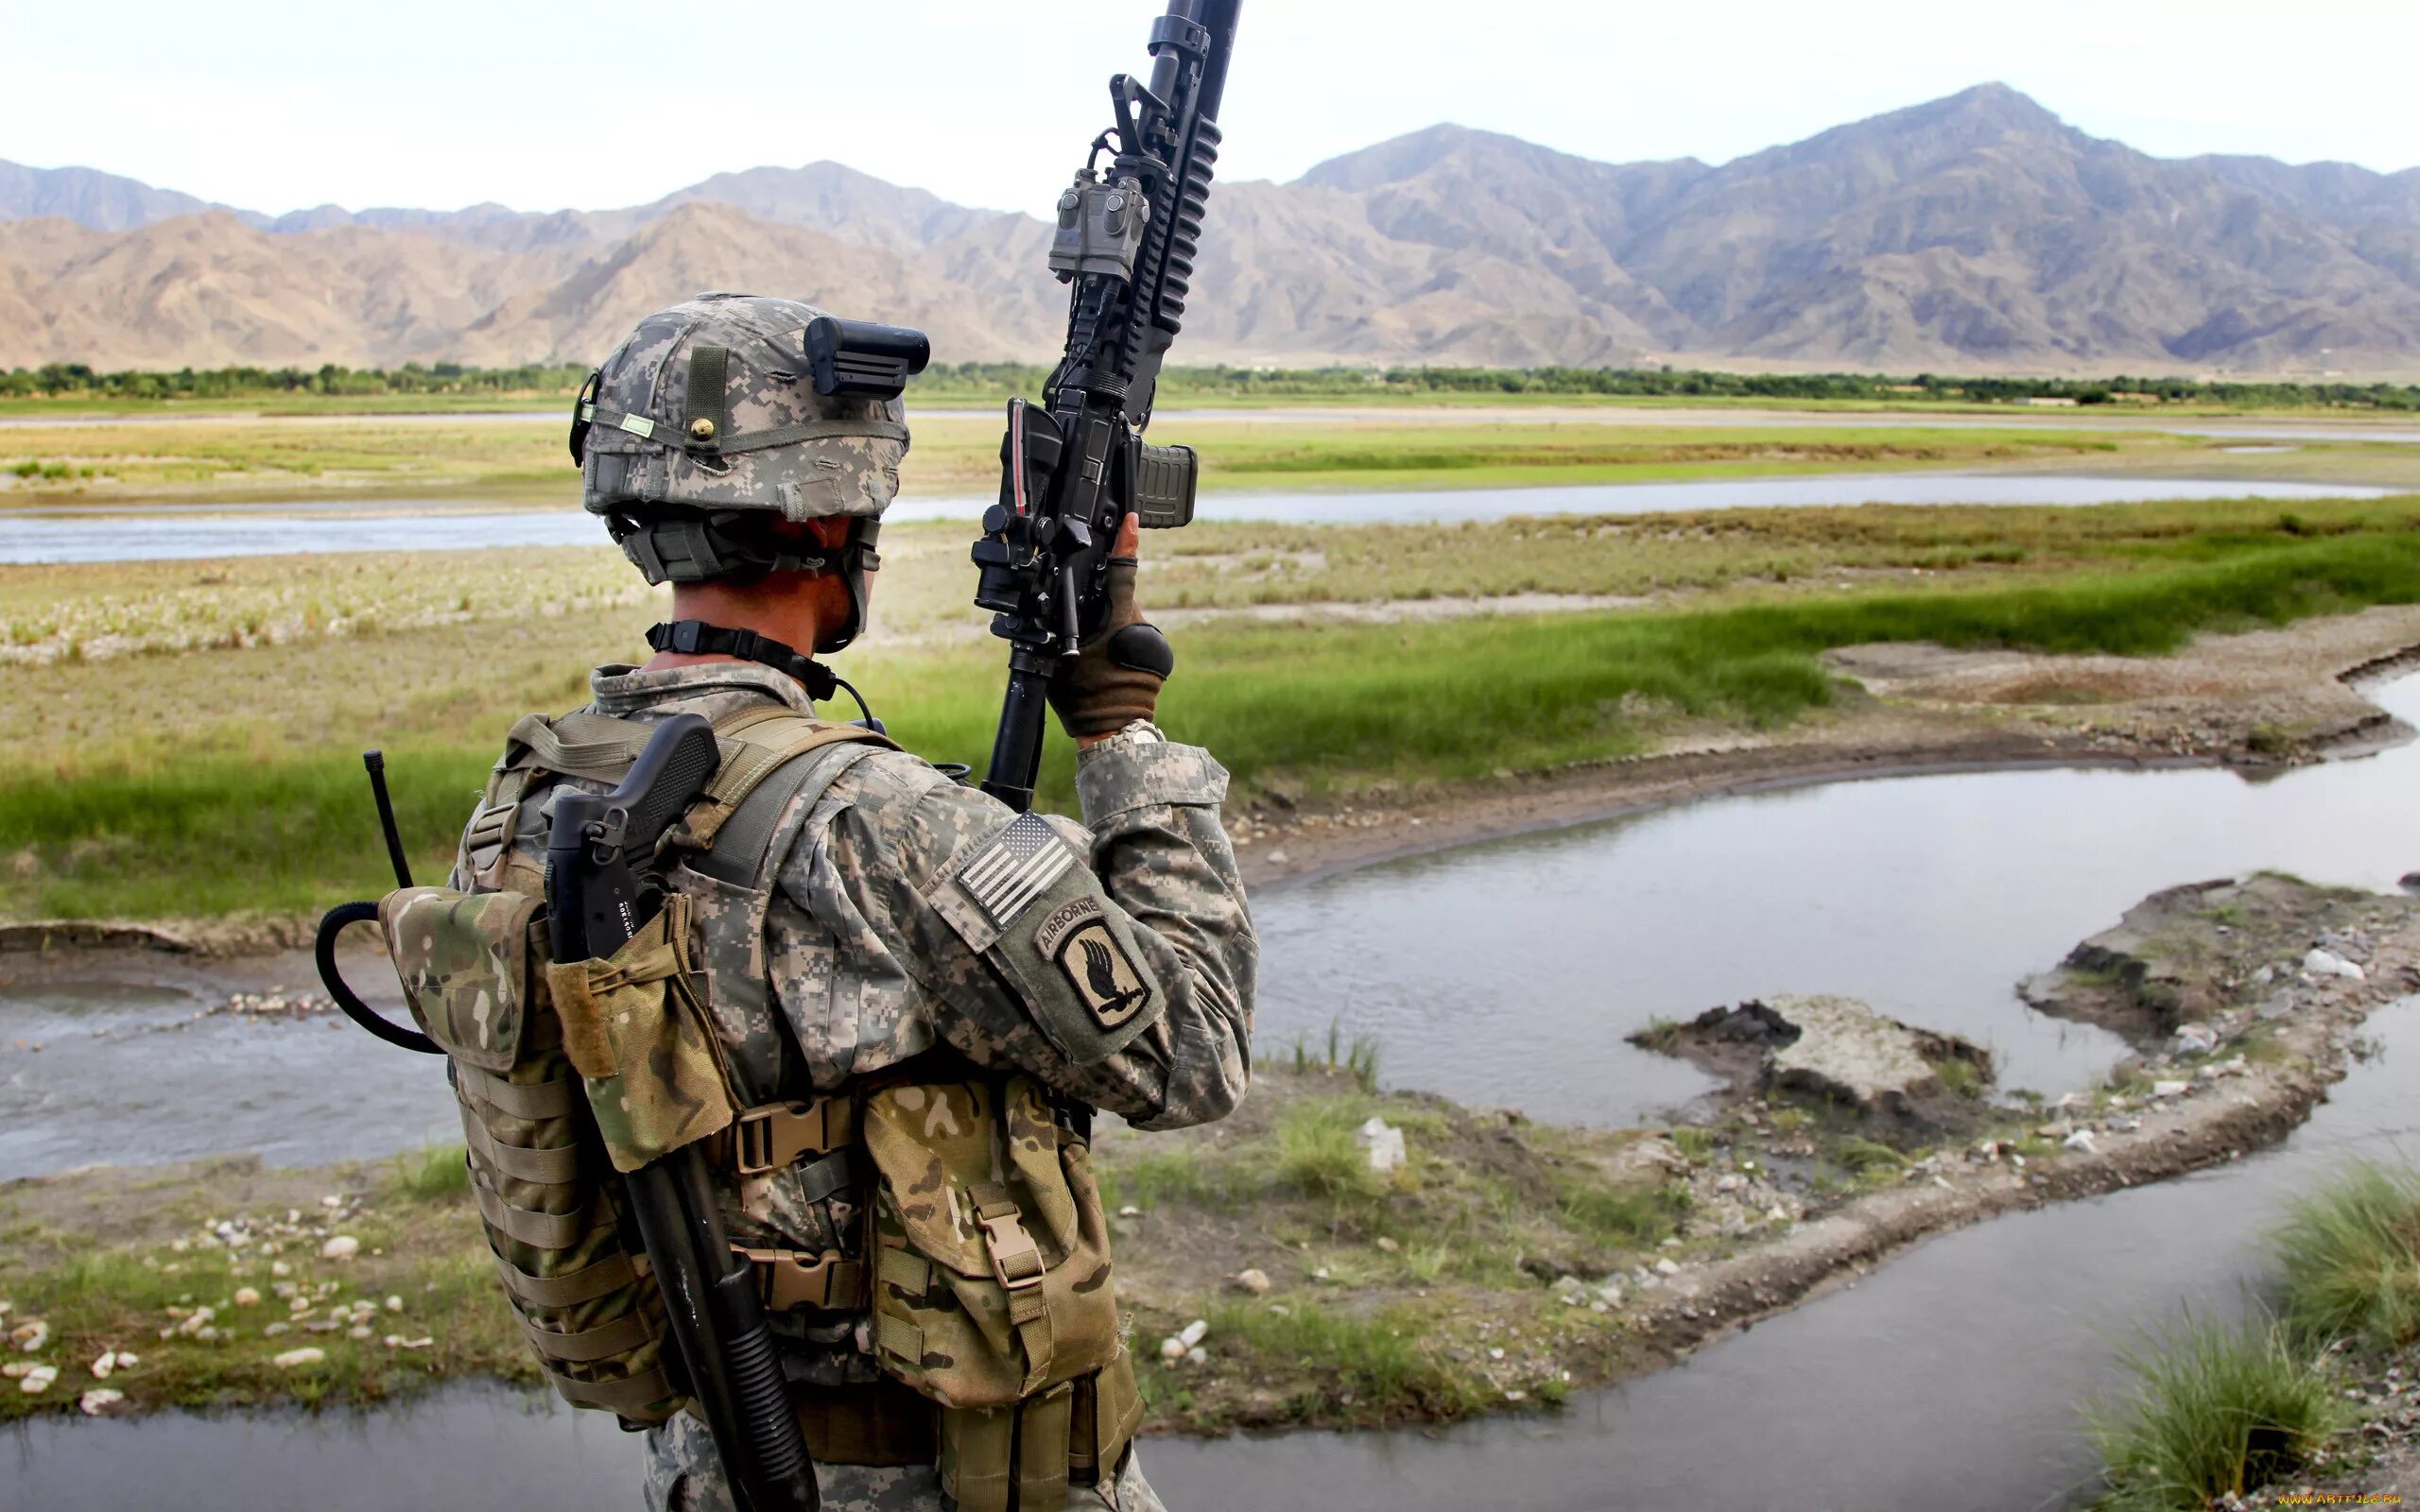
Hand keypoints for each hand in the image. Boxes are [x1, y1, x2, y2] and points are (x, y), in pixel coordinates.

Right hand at [1054, 512, 1173, 744]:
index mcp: (1117, 619)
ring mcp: (1152, 641)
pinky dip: (1120, 645)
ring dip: (1110, 629)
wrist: (1114, 732)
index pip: (1121, 571)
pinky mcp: (1159, 656)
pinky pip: (1134, 640)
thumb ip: (1060, 628)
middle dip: (1101, 606)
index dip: (1127, 542)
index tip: (1131, 520)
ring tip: (1095, 658)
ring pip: (1126, 621)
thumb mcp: (1060, 657)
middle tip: (1082, 633)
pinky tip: (1108, 665)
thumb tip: (1051, 610)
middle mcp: (1140, 625)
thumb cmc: (1085, 698)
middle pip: (1118, 600)